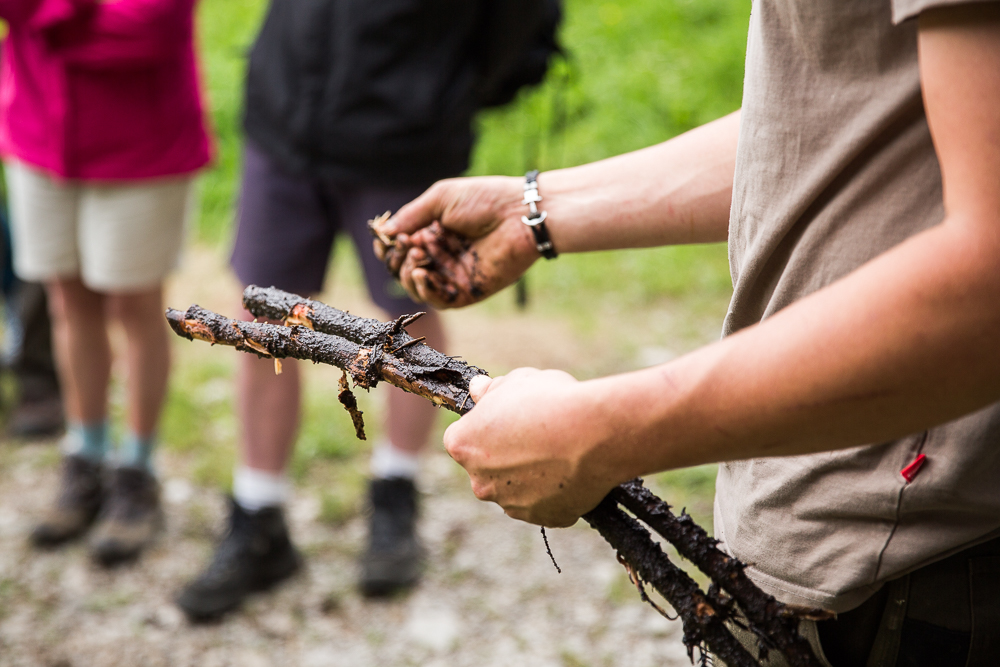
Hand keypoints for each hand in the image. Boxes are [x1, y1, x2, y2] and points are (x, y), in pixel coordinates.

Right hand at [373, 176, 540, 307]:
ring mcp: (454, 275)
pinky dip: (425, 290)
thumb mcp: (441, 199)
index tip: (384, 240)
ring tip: (417, 257)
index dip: (389, 247)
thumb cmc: (485, 200)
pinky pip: (439, 300)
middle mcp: (443, 255)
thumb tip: (385, 233)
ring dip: (408, 274)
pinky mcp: (469, 292)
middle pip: (404, 270)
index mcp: (435, 233)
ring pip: (417, 288)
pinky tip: (422, 274)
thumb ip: (411, 216)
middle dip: (398, 260)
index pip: (401, 248)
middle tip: (408, 247)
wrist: (520, 215)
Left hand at [444, 369, 618, 526]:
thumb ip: (491, 390)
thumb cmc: (551, 402)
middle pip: (488, 468)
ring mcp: (512, 505)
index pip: (463, 438)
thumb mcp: (516, 381)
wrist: (594, 434)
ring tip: (561, 450)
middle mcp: (480, 482)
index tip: (507, 419)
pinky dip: (557, 491)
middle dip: (507, 454)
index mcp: (463, 446)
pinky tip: (573, 469)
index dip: (485, 427)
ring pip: (517, 488)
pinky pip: (547, 503)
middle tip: (538, 435)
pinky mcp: (545, 519)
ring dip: (531, 475)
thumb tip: (479, 389)